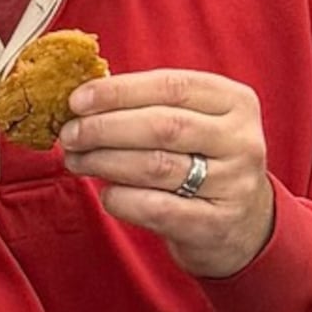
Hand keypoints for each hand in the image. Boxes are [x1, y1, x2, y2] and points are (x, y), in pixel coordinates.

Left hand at [57, 68, 274, 279]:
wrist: (242, 225)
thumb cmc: (203, 161)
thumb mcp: (193, 122)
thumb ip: (150, 105)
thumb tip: (84, 99)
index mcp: (234, 101)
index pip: (170, 86)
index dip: (118, 91)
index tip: (77, 100)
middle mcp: (241, 140)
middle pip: (162, 126)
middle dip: (104, 128)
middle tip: (69, 134)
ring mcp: (234, 184)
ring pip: (156, 166)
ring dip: (104, 161)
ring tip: (77, 160)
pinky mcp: (215, 224)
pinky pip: (156, 208)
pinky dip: (122, 199)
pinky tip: (107, 194)